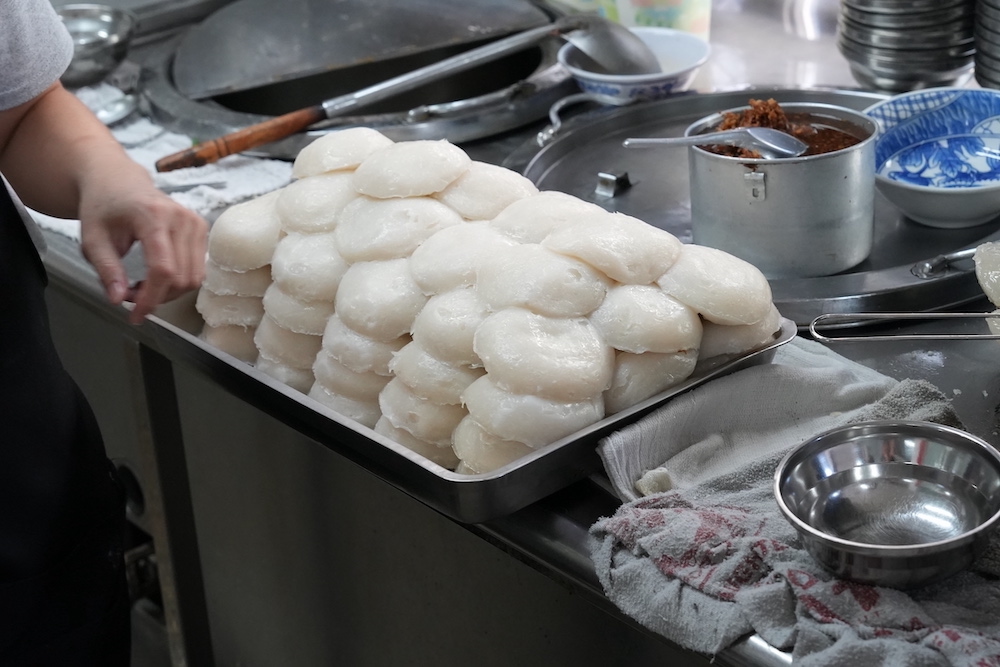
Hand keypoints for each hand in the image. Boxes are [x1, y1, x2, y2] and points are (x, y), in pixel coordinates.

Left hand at [79, 184, 206, 324]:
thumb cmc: (103, 206)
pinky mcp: (201, 229)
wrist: (119, 180)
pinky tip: (157, 276)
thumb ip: (106, 269)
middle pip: (181, 277)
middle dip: (157, 297)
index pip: (163, 269)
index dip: (150, 298)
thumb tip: (118, 299)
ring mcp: (196, 222)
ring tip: (142, 285)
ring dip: (169, 292)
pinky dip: (178, 282)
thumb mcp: (92, 238)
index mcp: (153, 216)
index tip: (135, 316)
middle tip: (129, 295)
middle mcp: (182, 218)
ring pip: (194, 278)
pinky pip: (197, 269)